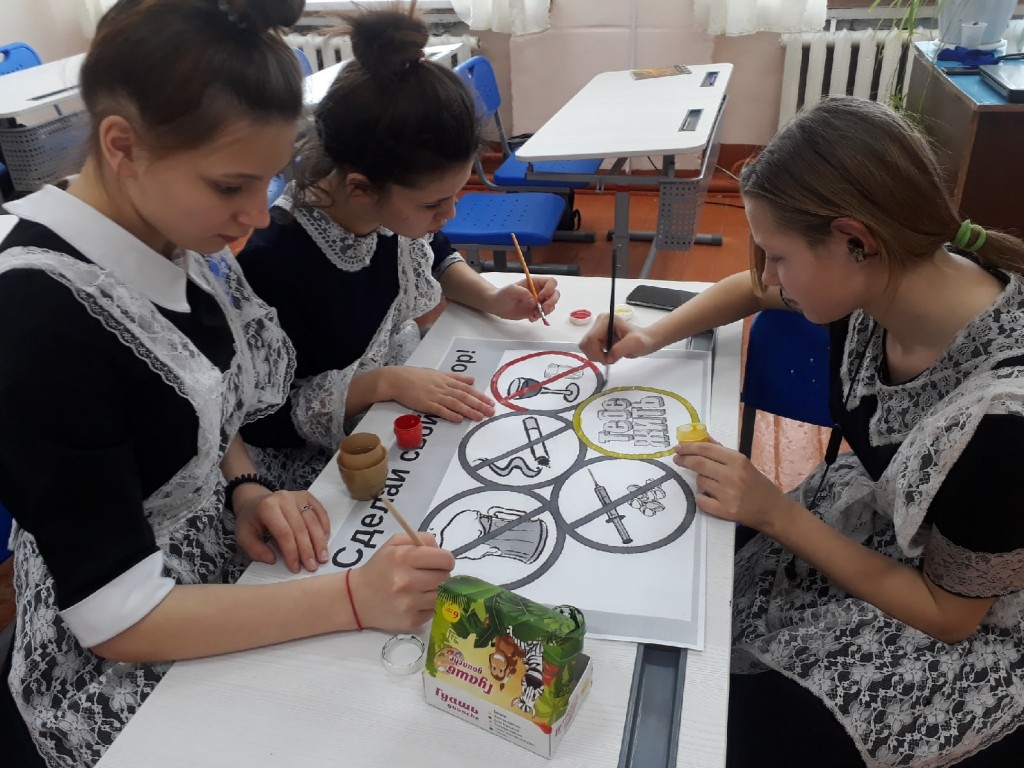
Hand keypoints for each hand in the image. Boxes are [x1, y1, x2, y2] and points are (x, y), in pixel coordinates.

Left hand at [234, 489, 330, 573]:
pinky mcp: (307, 496)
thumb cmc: (251, 521)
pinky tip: (325, 541)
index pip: (284, 533)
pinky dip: (324, 527)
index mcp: (267, 508)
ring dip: (319, 541)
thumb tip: (273, 559)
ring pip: (313, 520)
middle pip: (301, 528)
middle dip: (307, 550)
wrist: (255, 502)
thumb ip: (255, 550)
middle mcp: (284, 498)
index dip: (292, 552)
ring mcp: (298, 496)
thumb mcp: (243, 536)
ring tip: (322, 558)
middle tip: (313, 567)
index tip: (296, 568)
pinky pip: (320, 512)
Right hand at [349, 533, 455, 630]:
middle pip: (445, 577)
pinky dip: (428, 606)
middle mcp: (407, 581)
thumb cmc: (379, 567)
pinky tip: (415, 601)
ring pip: (442, 595)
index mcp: (404, 557)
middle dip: (441, 574)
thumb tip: (441, 549)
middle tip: (428, 575)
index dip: (445, 559)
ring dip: (436, 591)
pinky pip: (434, 611)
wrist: (357, 598)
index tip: (438, 562)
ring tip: (422, 588)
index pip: (445, 559)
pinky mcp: (411, 621)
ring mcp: (409, 603)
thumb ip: (421, 538)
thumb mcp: (394, 543)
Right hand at [382, 366, 494, 421]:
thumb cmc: (416, 376)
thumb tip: (472, 379)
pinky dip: (450, 414)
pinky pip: (440, 410)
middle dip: (479, 404)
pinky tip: (459, 419)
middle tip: (490, 411)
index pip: (467, 388)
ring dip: (468, 411)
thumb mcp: (438, 373)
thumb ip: (455, 377)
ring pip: (455, 403)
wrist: (397, 379)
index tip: (490, 402)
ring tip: (479, 417)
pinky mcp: (426, 404)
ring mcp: (434, 396)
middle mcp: (443, 387)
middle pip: (464, 396)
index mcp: (446, 380)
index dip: (480, 395)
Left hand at [490, 276, 558, 321]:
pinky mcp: (535, 310)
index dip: (549, 289)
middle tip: (542, 308)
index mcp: (535, 282)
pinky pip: (544, 314)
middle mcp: (539, 291)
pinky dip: (540, 317)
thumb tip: (534, 300)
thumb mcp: (511, 290)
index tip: (539, 297)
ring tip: (533, 315)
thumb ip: (523, 293)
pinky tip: (531, 318)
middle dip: (551, 302)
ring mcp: (538, 301)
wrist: (497, 306)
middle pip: (555, 294)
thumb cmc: (503, 294)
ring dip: (546, 312)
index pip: (551, 282)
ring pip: (551, 305)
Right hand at [578, 313, 655, 363]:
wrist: (646, 341)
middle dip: (595, 355)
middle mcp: (599, 323)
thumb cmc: (642, 340)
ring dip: (596, 356)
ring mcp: (598, 330)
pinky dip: (597, 356)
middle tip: (608, 359)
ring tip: (609, 357)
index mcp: (606, 320)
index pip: (591, 338)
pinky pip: (590, 349)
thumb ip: (619, 350)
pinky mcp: (598, 337)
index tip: (607, 360)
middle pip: (586, 343)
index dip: (596, 352)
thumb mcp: (634, 343)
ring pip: (586, 347)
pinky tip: (608, 355)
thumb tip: (608, 358)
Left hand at [672, 438, 787, 532]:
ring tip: (711, 482)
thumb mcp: (743, 463)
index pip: (707, 450)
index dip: (689, 447)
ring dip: (699, 480)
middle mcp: (733, 476)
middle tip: (677, 459)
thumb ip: (721, 451)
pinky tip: (709, 496)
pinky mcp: (724, 511)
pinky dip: (701, 497)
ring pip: (699, 481)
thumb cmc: (757, 484)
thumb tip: (701, 438)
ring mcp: (728, 495)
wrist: (772, 510)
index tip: (678, 447)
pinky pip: (701, 500)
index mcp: (738, 461)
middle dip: (684, 460)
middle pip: (699, 464)